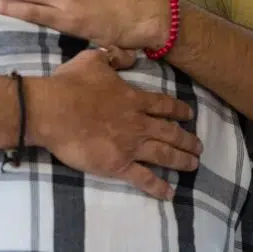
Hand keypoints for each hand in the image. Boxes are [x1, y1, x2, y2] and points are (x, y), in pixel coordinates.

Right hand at [31, 49, 201, 199]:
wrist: (53, 111)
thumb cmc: (70, 84)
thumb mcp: (92, 59)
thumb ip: (114, 57)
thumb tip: (132, 57)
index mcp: (134, 99)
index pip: (164, 106)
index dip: (179, 110)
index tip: (189, 115)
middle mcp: (139, 124)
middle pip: (171, 133)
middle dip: (188, 140)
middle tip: (199, 146)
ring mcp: (130, 146)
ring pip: (164, 155)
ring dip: (182, 161)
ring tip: (193, 165)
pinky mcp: (118, 165)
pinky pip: (144, 178)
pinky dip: (158, 187)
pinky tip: (170, 194)